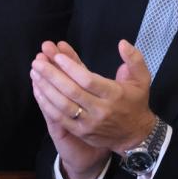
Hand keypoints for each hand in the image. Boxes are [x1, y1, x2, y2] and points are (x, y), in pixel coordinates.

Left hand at [31, 39, 156, 178]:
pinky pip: (60, 118)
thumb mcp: (142, 79)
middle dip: (51, 75)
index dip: (71, 68)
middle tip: (38, 61)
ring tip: (34, 73)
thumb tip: (122, 43)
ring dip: (46, 88)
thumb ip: (134, 59)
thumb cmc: (136, 102)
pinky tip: (39, 91)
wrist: (135, 135)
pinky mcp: (81, 132)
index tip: (57, 56)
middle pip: (71, 92)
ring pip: (62, 106)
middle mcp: (101, 110)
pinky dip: (47, 104)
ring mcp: (89, 123)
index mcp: (114, 94)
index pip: (88, 80)